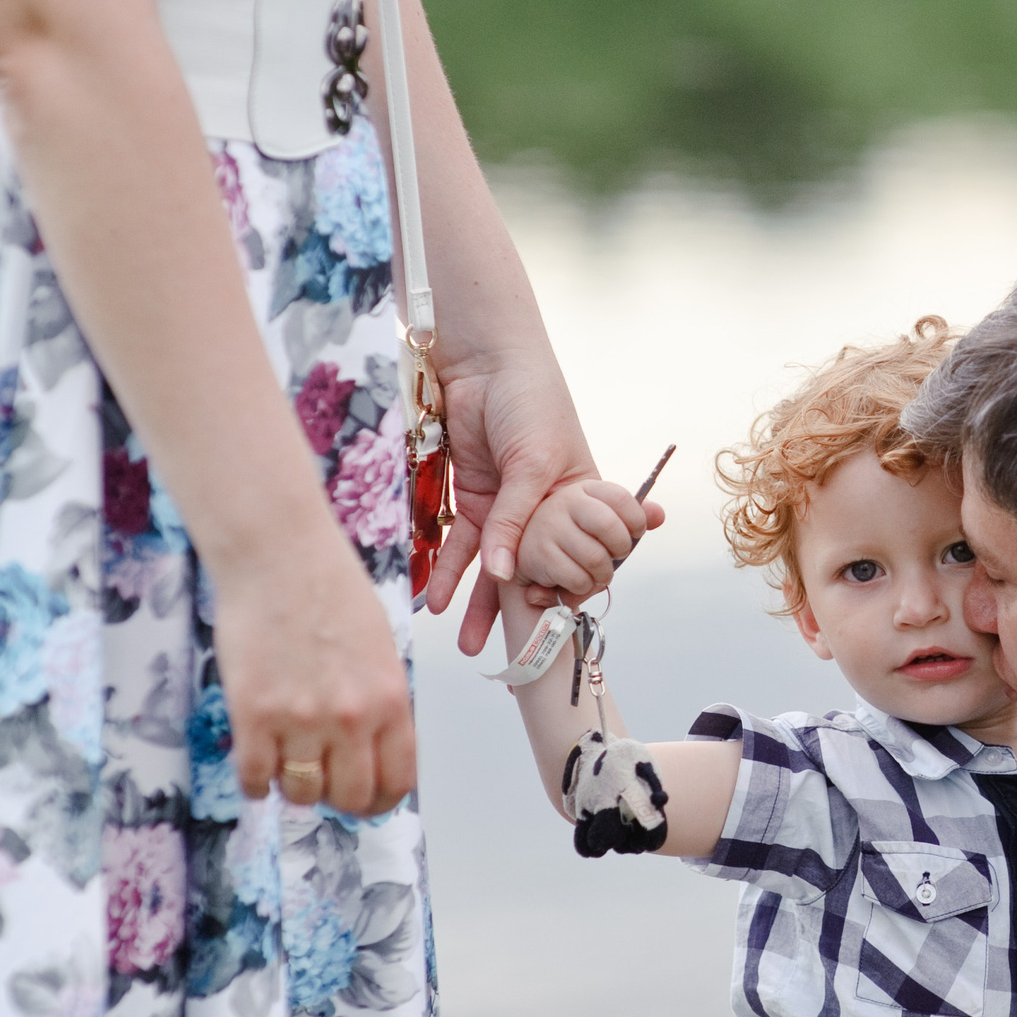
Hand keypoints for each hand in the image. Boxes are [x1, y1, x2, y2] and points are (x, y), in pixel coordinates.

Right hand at [211, 534, 415, 815]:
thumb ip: (380, 701)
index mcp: (391, 699)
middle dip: (340, 798)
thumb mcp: (380, 648)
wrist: (278, 557)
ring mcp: (301, 718)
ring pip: (303, 793)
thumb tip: (373, 748)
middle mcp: (352, 716)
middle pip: (352, 796)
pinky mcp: (253, 714)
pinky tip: (258, 764)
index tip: (370, 800)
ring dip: (297, 787)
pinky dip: (257, 782)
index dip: (383, 800)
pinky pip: (256, 777)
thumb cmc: (331, 590)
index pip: (399, 779)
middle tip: (326, 785)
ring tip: (290, 764)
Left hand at [426, 347, 596, 650]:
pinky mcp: (469, 497)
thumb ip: (515, 522)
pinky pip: (458, 544)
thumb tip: (502, 577)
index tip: (557, 624)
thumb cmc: (531, 401)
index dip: (570, 589)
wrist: (484, 359)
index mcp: (580, 500)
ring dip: (478, 603)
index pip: (581, 557)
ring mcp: (506, 505)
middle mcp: (545, 510)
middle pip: (533, 570)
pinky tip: (435, 599)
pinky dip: (446, 570)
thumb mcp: (533, 464)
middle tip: (513, 656)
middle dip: (522, 612)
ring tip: (469, 644)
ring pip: (493, 566)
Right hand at [514, 476, 661, 596]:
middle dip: (620, 552)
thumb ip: (630, 514)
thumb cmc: (565, 536)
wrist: (522, 552)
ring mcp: (546, 527)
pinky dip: (583, 587)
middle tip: (612, 559)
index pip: (622, 498)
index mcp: (582, 488)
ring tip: (594, 574)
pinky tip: (575, 581)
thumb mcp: (596, 516)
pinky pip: (577, 578)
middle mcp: (563, 502)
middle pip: (612, 530)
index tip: (634, 534)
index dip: (636, 522)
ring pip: (597, 559)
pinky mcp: (534, 554)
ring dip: (602, 575)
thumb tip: (659, 515)